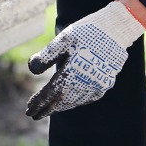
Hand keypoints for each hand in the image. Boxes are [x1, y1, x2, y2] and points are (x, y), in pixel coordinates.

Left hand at [25, 1, 145, 118]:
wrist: (116, 30)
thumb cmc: (86, 32)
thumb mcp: (64, 39)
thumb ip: (47, 55)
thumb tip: (32, 70)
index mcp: (72, 71)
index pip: (51, 93)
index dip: (39, 102)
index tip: (29, 110)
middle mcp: (85, 82)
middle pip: (61, 101)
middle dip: (46, 109)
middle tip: (33, 116)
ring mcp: (97, 85)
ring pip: (74, 102)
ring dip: (60, 107)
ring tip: (48, 110)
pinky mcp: (105, 85)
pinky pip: (86, 98)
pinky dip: (74, 102)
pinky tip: (68, 102)